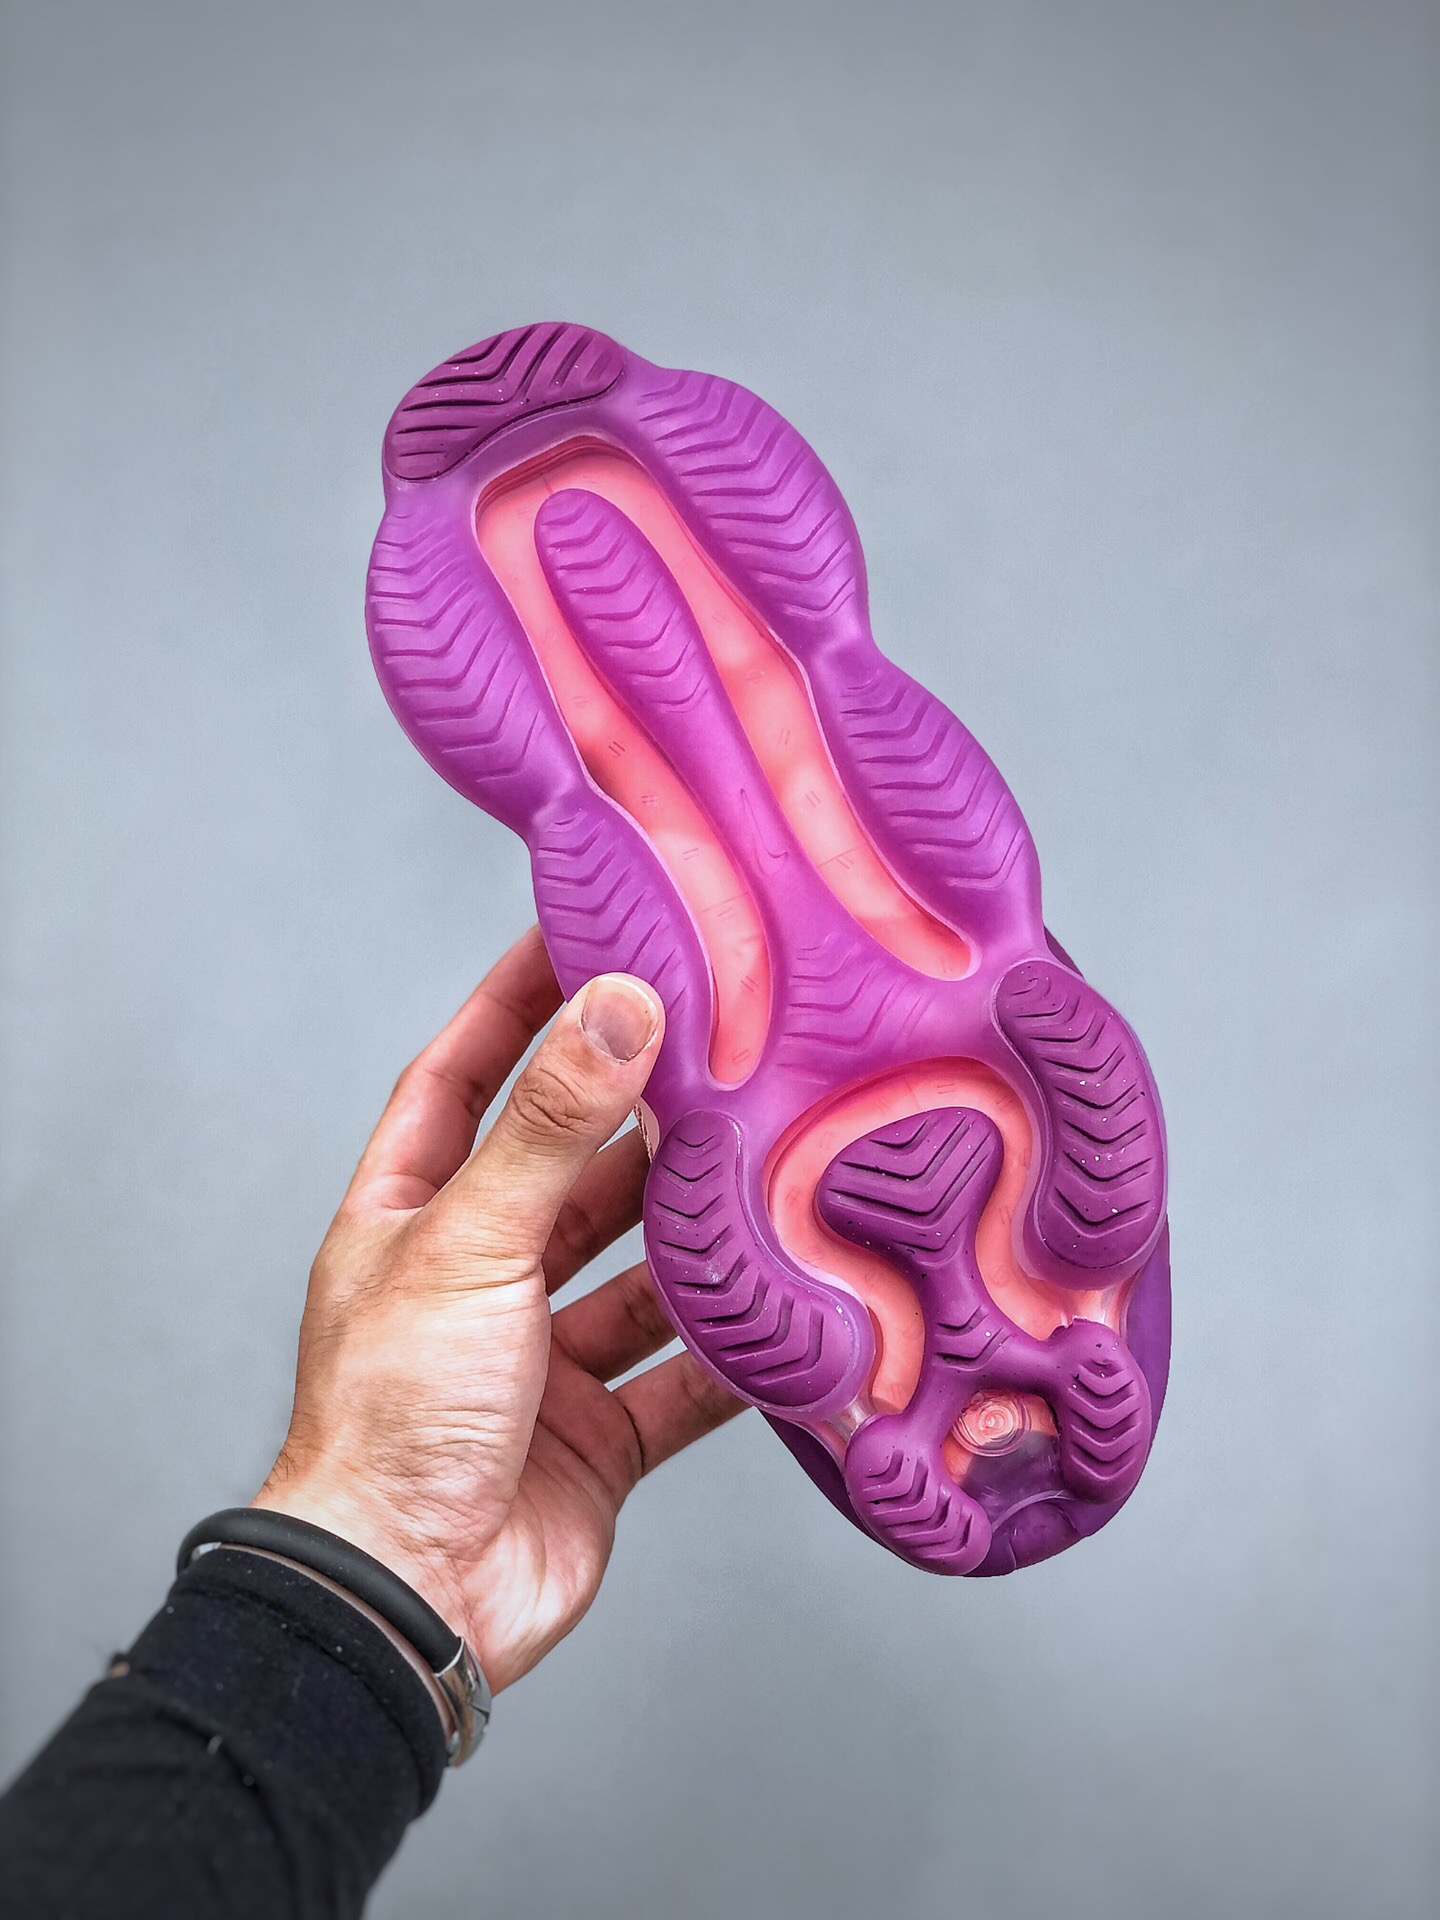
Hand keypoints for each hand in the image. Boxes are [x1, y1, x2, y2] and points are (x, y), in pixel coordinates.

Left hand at [253, 926, 743, 1690]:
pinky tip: (796, 1312)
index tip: (584, 932)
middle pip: (571, 1169)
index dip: (518, 1002)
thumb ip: (551, 1129)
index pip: (464, 1076)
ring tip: (775, 1165)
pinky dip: (738, 1351)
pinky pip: (686, 1375)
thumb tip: (618, 1008)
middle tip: (724, 1046)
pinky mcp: (601, 1433)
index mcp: (412, 1217)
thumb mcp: (470, 1245)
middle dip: (642, 1116)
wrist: (409, 1604)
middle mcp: (478, 1278)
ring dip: (700, 1231)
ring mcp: (542, 1358)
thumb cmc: (394, 1418)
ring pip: (641, 1269)